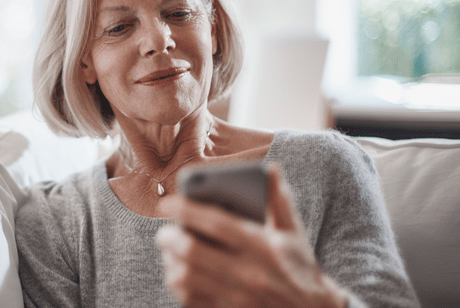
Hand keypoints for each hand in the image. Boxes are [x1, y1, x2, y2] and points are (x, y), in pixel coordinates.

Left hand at [156, 166, 347, 307]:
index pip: (215, 222)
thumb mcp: (293, 232)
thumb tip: (269, 168)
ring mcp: (236, 298)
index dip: (186, 210)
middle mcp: (247, 273)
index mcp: (261, 246)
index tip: (166, 204)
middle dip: (169, 238)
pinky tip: (181, 275)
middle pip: (192, 251)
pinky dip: (179, 287)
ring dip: (171, 264)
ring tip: (171, 254)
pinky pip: (189, 302)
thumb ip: (279, 199)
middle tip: (163, 233)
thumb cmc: (298, 265)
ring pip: (185, 279)